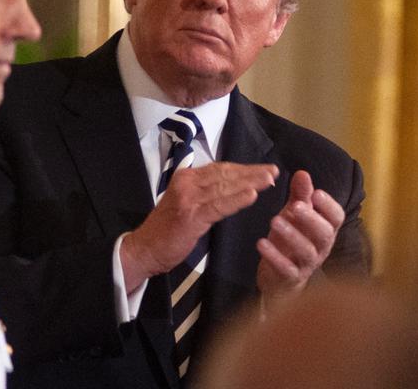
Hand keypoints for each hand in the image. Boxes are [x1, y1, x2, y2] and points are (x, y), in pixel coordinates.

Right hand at [121, 162, 278, 292]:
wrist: (144, 248)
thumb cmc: (166, 229)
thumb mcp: (184, 203)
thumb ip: (203, 193)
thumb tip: (230, 187)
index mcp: (185, 178)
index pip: (219, 168)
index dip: (243, 168)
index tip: (263, 169)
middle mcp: (186, 183)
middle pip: (224, 174)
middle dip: (251, 172)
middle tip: (273, 171)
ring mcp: (188, 199)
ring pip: (224, 187)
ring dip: (249, 182)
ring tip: (269, 181)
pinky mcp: (190, 216)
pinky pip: (219, 205)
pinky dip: (237, 199)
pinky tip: (252, 195)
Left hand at [255, 170, 343, 302]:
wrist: (280, 277)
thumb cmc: (292, 239)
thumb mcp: (295, 215)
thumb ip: (300, 195)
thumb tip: (302, 172)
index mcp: (325, 229)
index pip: (336, 217)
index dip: (328, 206)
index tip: (316, 193)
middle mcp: (321, 247)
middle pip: (324, 234)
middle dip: (311, 219)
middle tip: (296, 206)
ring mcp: (307, 264)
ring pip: (306, 251)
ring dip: (291, 235)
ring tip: (274, 221)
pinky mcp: (290, 277)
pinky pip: (286, 268)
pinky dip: (274, 256)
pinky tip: (261, 243)